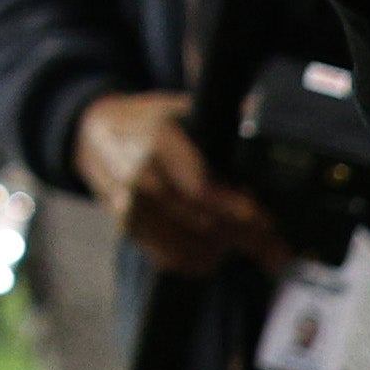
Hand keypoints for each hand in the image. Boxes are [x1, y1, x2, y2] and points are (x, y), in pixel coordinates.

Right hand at [75, 85, 282, 275]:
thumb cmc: (145, 120)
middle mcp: (141, 177)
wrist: (91, 132)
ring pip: (186, 246)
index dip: (237, 210)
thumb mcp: (178, 106)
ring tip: (254, 253)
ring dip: (224, 252)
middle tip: (278, 251)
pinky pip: (165, 256)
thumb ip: (219, 117)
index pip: (201, 188)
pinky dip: (195, 262)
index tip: (267, 223)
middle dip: (245, 239)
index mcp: (159, 142)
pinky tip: (214, 258)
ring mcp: (130, 205)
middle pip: (201, 221)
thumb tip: (261, 118)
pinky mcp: (125, 226)